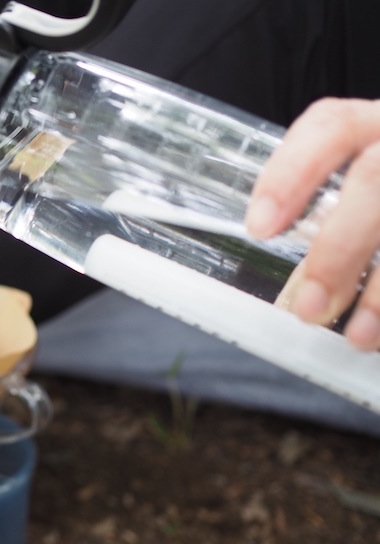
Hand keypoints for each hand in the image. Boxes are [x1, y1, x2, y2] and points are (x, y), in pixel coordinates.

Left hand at [246, 97, 379, 349]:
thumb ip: (335, 223)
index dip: (290, 174)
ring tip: (359, 335)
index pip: (332, 126)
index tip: (260, 228)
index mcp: (378, 124)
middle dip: (338, 247)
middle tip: (309, 307)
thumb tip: (296, 295)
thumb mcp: (367, 191)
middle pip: (375, 176)